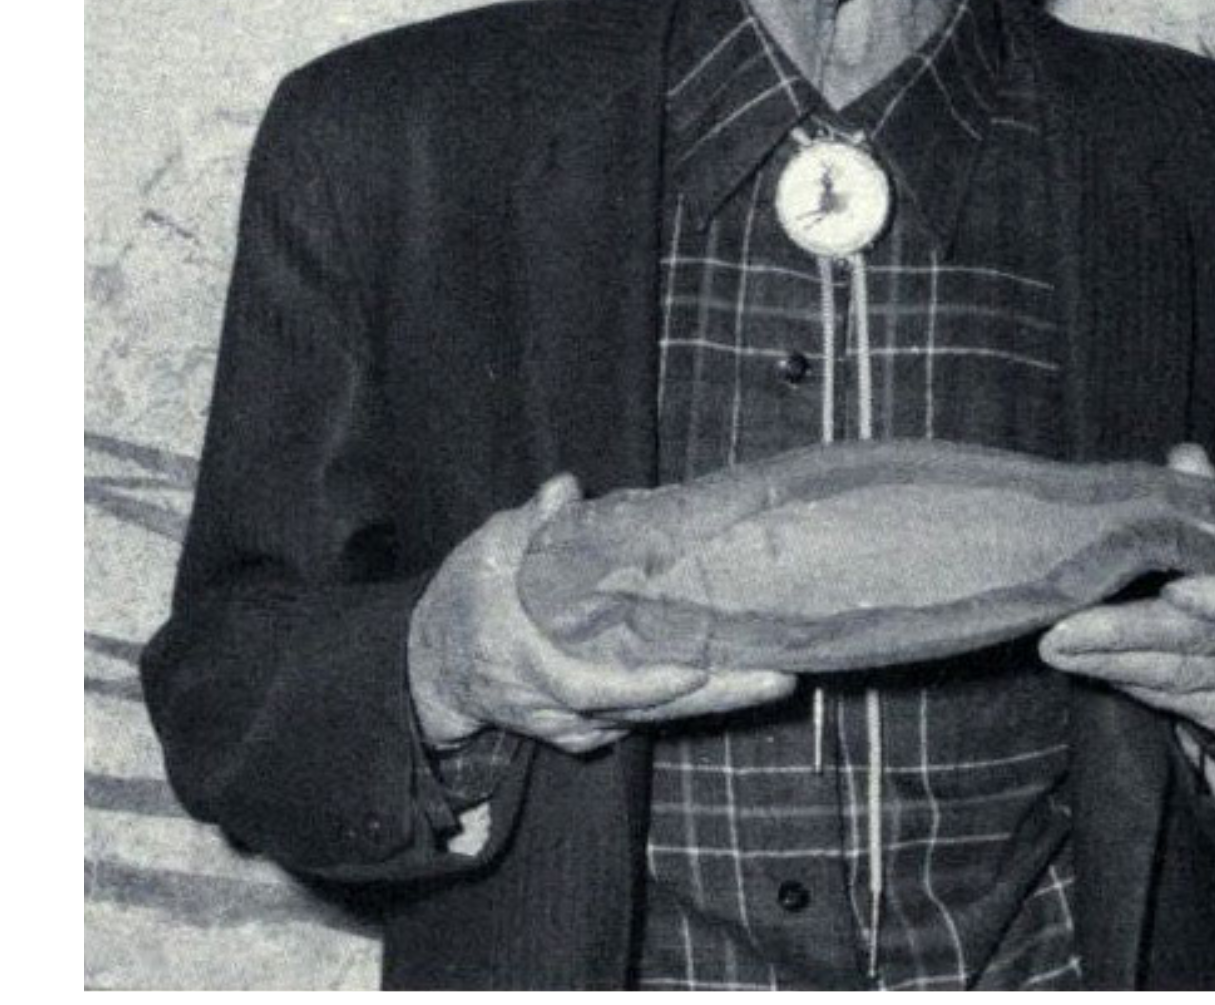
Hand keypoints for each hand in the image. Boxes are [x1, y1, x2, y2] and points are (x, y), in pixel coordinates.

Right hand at [409, 474, 795, 754]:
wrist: (433, 665)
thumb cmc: (463, 601)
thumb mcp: (485, 553)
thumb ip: (527, 524)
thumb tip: (566, 488)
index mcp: (535, 666)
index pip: (597, 687)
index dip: (647, 686)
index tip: (695, 670)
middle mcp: (562, 706)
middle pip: (648, 711)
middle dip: (717, 699)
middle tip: (780, 678)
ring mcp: (576, 723)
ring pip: (654, 719)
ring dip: (715, 703)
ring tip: (776, 674)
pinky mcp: (588, 725)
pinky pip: (643, 719)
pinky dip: (686, 706)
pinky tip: (735, 683)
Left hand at [1036, 444, 1214, 737]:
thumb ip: (1204, 493)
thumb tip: (1185, 458)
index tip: (1168, 588)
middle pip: (1207, 637)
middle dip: (1127, 631)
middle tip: (1062, 627)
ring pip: (1183, 672)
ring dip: (1111, 660)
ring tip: (1056, 645)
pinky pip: (1176, 699)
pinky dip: (1126, 681)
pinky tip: (1086, 664)